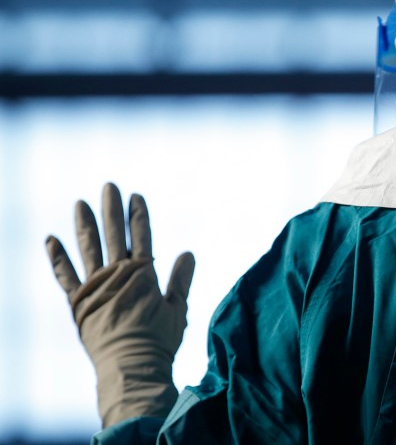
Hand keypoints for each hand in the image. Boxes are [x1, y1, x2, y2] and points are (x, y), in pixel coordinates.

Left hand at [45, 183, 194, 426]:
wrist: (130, 365)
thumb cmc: (159, 341)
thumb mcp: (177, 309)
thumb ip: (181, 280)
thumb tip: (188, 253)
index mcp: (143, 274)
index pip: (142, 236)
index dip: (139, 215)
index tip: (136, 195)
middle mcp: (118, 275)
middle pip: (114, 234)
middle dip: (112, 209)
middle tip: (109, 187)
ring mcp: (96, 286)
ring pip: (89, 247)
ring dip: (86, 224)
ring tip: (81, 204)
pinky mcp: (78, 302)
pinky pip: (65, 275)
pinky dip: (57, 257)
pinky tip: (51, 239)